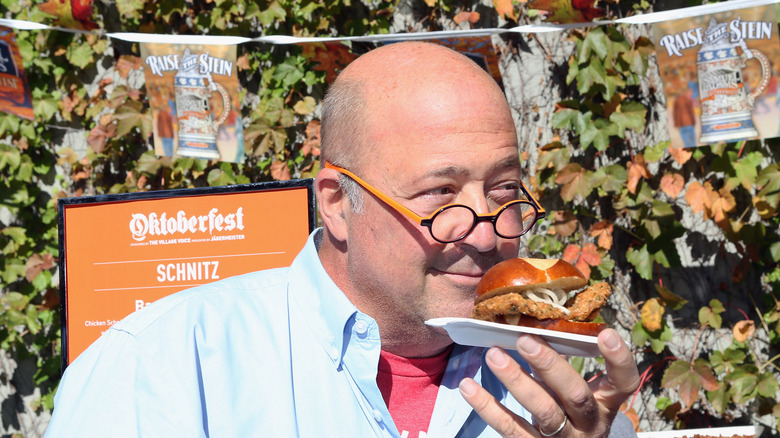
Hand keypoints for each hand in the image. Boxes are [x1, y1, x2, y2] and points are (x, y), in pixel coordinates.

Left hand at [458, 328, 638, 437]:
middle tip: (525, 339)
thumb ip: (565, 365)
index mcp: (606, 404)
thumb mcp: (579, 392)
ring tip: (493, 355)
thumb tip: (536, 324)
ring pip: (544, 413)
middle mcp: (589, 424)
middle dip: (551, 366)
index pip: (623, 382)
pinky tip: (469, 386)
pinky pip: (511, 429)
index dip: (619, 359)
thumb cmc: (569, 412)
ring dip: (517, 381)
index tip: (605, 333)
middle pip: (576, 396)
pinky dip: (488, 407)